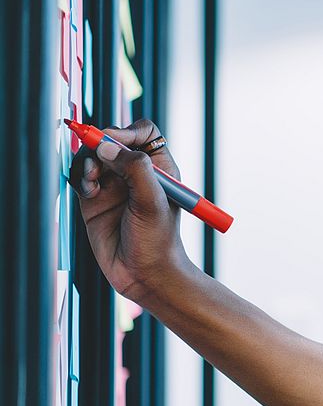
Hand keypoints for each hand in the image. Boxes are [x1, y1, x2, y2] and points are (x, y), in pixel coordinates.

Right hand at [68, 118, 192, 302]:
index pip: (144, 133)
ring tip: (92, 180)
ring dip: (87, 162)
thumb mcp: (152, 202)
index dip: (128, 132)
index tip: (115, 142)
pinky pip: (80, 175)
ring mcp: (113, 184)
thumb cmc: (157, 240)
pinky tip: (88, 192)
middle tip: (97, 161)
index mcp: (159, 167)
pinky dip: (80, 178)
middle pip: (112, 140)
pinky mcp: (94, 198)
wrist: (142, 274)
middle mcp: (135, 172)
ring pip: (92, 156)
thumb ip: (134, 169)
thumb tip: (108, 147)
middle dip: (100, 145)